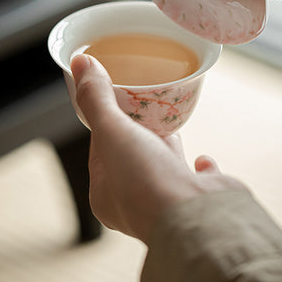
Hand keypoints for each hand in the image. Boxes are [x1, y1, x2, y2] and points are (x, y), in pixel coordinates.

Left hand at [71, 53, 245, 243]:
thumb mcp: (113, 132)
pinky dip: (200, 166)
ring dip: (166, 146)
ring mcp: (169, 203)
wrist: (200, 218)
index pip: (99, 150)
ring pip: (164, 166)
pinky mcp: (201, 201)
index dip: (104, 121)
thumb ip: (97, 98)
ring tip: (170, 119)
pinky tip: (202, 156)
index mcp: (105, 195)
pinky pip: (197, 179)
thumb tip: (80, 63)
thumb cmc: (148, 182)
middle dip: (138, 130)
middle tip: (144, 102)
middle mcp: (135, 203)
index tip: (113, 98)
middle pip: (133, 155)